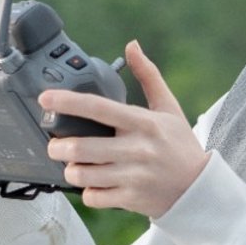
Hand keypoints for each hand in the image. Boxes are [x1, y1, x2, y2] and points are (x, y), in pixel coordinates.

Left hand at [43, 41, 207, 217]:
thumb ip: (148, 76)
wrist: (200, 188)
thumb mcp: (169, 108)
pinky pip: (94, 197)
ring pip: (83, 174)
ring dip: (70, 170)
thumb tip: (132, 46)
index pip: (99, 108)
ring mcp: (133, 176)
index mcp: (143, 123)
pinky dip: (86, 192)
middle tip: (55, 145)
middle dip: (57, 147)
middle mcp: (137, 149)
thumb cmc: (180, 145)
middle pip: (81, 147)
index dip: (68, 102)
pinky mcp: (131, 198)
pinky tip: (92, 185)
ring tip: (72, 165)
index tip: (45, 98)